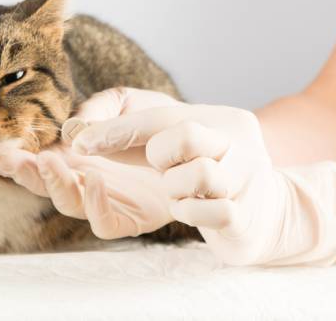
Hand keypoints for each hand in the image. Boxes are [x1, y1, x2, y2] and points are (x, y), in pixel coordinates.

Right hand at [0, 88, 179, 238]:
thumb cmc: (160, 121)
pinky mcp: (130, 218)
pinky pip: (104, 222)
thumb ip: (99, 108)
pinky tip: (94, 180)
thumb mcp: (126, 101)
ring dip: (53, 185)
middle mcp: (83, 178)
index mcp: (75, 152)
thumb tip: (73, 130)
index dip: (8, 156)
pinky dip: (95, 205)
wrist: (206, 142)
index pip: (33, 156)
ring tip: (49, 163)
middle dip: (21, 171)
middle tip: (8, 157)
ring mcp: (104, 200)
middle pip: (41, 183)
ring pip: (68, 203)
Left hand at [72, 87, 335, 266]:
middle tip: (158, 164)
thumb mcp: (165, 131)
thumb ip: (118, 118)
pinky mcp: (243, 219)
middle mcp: (235, 143)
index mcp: (215, 118)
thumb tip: (74, 130)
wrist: (262, 212)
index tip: (78, 143)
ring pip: (201, 175)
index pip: (160, 116)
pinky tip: (188, 207)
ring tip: (178, 188)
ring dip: (176, 186)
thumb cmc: (199, 168)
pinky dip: (191, 212)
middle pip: (188, 134)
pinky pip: (211, 214)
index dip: (117, 130)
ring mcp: (244, 180)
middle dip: (160, 152)